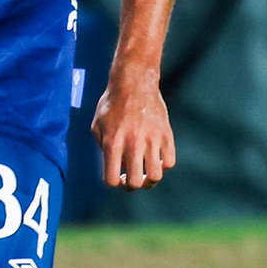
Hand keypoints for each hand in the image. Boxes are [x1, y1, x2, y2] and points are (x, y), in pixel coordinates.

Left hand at [91, 64, 174, 190]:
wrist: (134, 82)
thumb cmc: (112, 104)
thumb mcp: (97, 126)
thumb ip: (103, 148)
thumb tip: (115, 167)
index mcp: (112, 143)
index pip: (111, 180)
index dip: (114, 182)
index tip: (116, 177)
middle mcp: (132, 144)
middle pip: (135, 182)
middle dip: (132, 185)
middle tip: (132, 178)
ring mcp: (151, 140)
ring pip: (155, 176)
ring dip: (150, 180)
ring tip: (146, 173)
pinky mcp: (166, 135)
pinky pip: (169, 162)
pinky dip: (163, 165)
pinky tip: (157, 159)